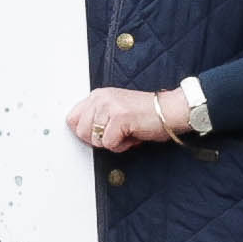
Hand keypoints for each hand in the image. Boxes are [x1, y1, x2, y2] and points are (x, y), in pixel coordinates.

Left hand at [64, 88, 188, 152]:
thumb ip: (97, 118)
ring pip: (95, 139)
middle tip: (117, 133)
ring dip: (112, 143)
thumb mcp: (115, 111)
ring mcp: (109, 106)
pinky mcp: (119, 117)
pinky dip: (122, 146)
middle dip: (99, 140)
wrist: (170, 111)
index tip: (102, 133)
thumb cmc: (146, 115)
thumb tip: (81, 133)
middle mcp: (100, 98)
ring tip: (127, 132)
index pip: (72, 119)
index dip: (86, 132)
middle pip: (80, 132)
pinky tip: (133, 135)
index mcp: (97, 95)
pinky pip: (109, 144)